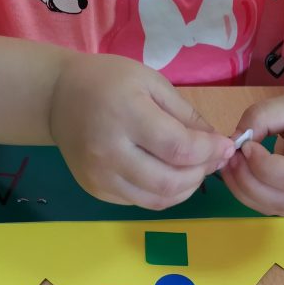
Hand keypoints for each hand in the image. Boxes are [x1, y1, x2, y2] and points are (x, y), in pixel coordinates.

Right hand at [50, 53, 234, 209]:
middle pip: (170, 181)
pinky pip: (141, 202)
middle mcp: (109, 151)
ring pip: (158, 200)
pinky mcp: (97, 190)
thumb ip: (186, 115)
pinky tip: (169, 174)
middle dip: (201, 174)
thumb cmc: (108, 82)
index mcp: (126, 115)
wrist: (57, 98)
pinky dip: (164, 193)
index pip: (178, 148)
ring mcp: (101, 176)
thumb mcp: (151, 83)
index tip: (226, 146)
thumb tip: (217, 144)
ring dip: (186, 189)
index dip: (210, 152)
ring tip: (194, 170)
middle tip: (212, 160)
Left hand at [221, 72, 283, 215]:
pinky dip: (251, 192)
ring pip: (277, 208)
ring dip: (246, 191)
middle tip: (230, 158)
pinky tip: (240, 172)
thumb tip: (234, 141)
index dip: (265, 167)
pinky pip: (275, 204)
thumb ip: (264, 116)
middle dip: (250, 183)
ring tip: (231, 164)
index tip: (245, 146)